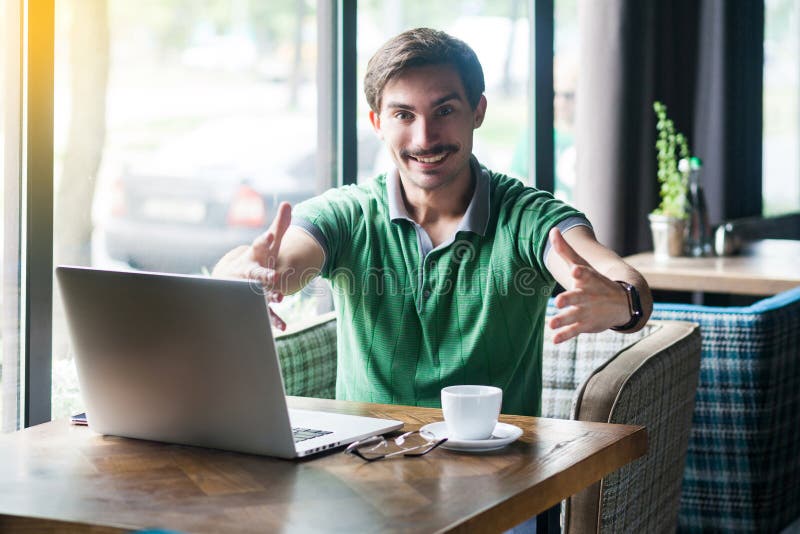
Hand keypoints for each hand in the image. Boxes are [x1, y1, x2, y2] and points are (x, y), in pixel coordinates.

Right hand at [212, 202, 292, 330]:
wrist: (228, 283)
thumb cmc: (253, 261)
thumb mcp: (268, 246)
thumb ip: (279, 227)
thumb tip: (289, 204)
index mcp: (253, 257)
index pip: (258, 246)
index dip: (263, 241)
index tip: (269, 235)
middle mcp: (249, 273)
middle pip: (255, 273)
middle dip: (263, 274)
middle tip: (273, 276)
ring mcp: (250, 290)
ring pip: (259, 294)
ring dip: (268, 296)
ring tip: (280, 297)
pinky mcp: (255, 305)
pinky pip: (265, 313)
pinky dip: (273, 320)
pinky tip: (284, 326)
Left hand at [547, 228, 630, 343]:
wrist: (624, 303)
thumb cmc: (595, 281)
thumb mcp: (582, 265)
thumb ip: (565, 250)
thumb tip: (552, 230)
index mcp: (589, 280)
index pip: (585, 274)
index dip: (580, 272)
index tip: (575, 270)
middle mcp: (588, 295)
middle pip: (578, 296)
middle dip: (569, 299)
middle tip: (558, 301)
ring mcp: (588, 311)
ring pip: (574, 316)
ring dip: (563, 320)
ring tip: (551, 324)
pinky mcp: (586, 325)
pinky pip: (574, 331)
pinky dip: (565, 335)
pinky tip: (555, 339)